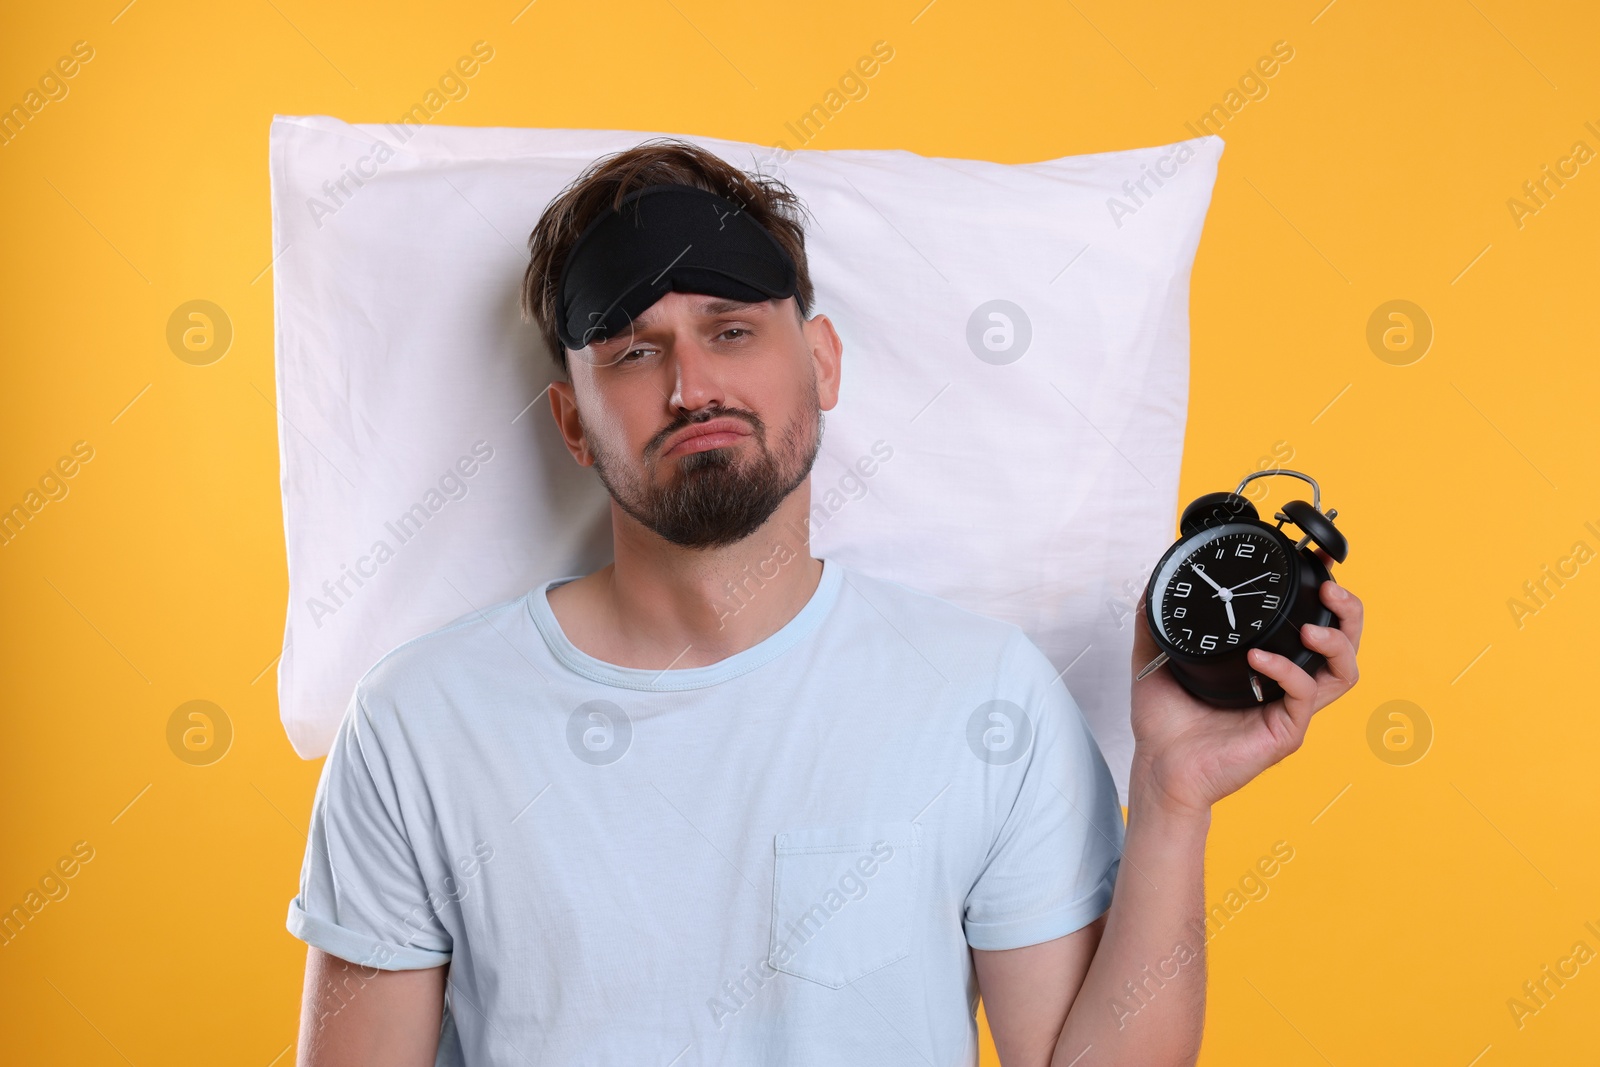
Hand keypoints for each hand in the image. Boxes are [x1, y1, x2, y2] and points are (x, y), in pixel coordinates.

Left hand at [1129, 554, 1362, 819]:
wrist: (1158, 766)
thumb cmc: (1164, 723)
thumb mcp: (1155, 659)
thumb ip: (1156, 621)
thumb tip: (1153, 580)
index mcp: (1267, 665)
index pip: (1311, 624)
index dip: (1323, 595)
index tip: (1317, 563)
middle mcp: (1286, 685)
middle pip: (1345, 644)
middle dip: (1348, 612)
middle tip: (1330, 589)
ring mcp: (1289, 709)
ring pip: (1343, 672)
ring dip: (1335, 642)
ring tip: (1311, 628)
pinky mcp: (1285, 732)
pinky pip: (1302, 695)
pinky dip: (1286, 670)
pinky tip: (1261, 658)